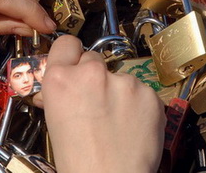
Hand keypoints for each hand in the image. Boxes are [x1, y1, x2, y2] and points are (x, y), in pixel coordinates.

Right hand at [35, 35, 164, 172]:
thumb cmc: (81, 163)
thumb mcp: (56, 122)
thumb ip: (61, 95)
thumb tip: (64, 85)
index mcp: (61, 80)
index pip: (66, 44)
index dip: (71, 55)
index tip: (76, 62)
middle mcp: (92, 73)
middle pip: (94, 59)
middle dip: (95, 77)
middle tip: (96, 103)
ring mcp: (124, 81)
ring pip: (121, 78)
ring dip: (120, 93)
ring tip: (116, 123)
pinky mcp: (149, 93)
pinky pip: (142, 92)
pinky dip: (139, 106)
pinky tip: (132, 127)